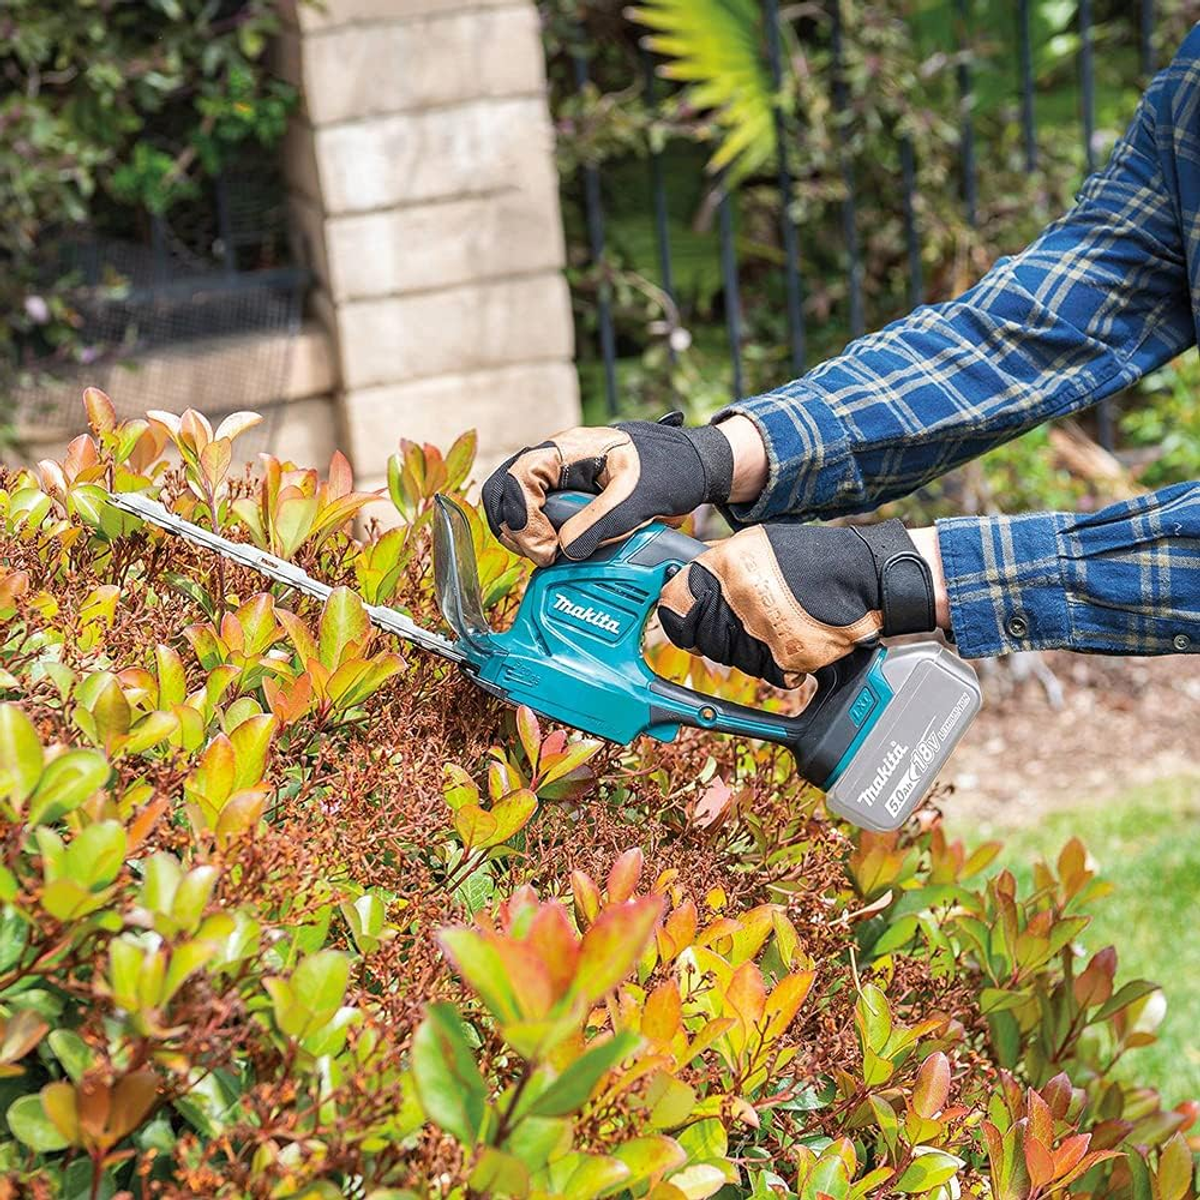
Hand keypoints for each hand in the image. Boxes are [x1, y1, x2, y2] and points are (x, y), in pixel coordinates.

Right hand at [481, 412, 734, 565]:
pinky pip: (533, 516)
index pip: (519, 477)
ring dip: (522, 534)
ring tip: (550, 555)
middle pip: (503, 490)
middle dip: (513, 527)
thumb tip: (566, 550)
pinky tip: (556, 552)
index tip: (548, 547)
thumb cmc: (668, 469)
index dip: (524, 515)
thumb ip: (601, 522)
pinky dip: (535, 537)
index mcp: (568, 450)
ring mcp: (555, 480)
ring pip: (512, 504)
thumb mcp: (638, 498)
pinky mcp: (563, 498)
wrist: (689, 465)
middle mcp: (554, 462)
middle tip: (543, 555)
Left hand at [656, 520, 942, 685]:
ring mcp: (762, 630)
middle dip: (715, 637)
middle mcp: (739, 599)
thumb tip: (683, 586)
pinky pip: (767, 673)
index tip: (682, 620)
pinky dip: (778, 665)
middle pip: (702, 639)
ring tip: (777, 625)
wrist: (865, 577)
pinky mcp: (787, 657)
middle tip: (742, 625)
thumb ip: (717, 567)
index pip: (673, 605)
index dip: (677, 616)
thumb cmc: (811, 560)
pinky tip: (794, 640)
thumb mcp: (754, 547)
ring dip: (750, 651)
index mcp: (726, 567)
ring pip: (734, 660)